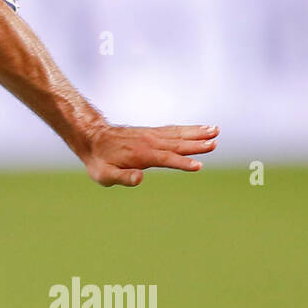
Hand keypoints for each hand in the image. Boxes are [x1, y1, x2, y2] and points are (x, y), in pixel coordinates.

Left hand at [82, 123, 217, 186]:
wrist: (92, 137)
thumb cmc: (99, 160)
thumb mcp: (104, 175)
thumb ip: (122, 178)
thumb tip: (139, 178)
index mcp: (142, 154)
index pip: (166, 159)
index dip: (182, 163)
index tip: (199, 165)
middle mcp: (149, 142)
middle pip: (177, 144)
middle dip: (197, 144)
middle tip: (215, 143)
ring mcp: (151, 135)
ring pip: (178, 134)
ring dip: (197, 133)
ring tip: (215, 130)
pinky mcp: (152, 133)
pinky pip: (173, 130)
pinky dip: (187, 129)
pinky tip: (200, 129)